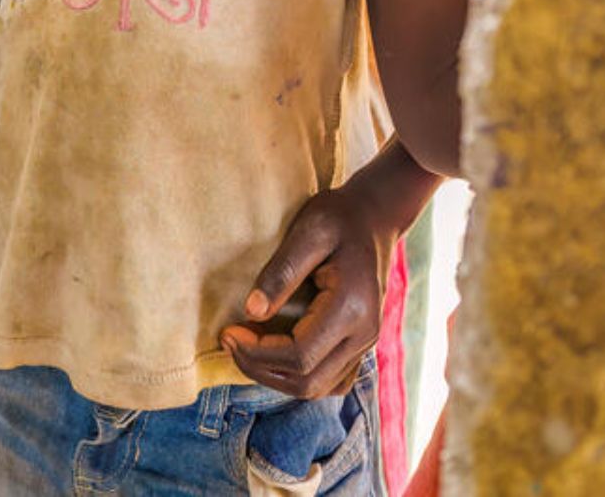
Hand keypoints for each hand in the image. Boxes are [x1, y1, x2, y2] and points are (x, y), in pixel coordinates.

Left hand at [219, 185, 387, 399]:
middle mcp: (364, 334)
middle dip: (261, 368)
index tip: (228, 331)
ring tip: (246, 348)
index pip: (299, 356)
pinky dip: (299, 376)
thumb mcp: (309, 230)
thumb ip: (281, 272)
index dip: (257, 352)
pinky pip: (331, 380)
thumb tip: (251, 312)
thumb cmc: (340, 217)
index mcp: (352, 308)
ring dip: (277, 376)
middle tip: (229, 341)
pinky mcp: (361, 343)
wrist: (376, 216)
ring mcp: (366, 342)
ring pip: (319, 387)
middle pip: (308, 381)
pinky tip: (274, 354)